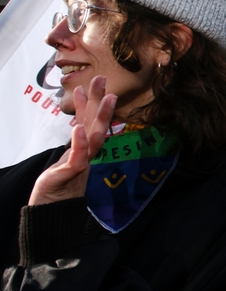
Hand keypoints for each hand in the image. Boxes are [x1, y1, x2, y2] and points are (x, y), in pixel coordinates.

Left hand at [28, 77, 116, 205]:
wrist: (54, 210)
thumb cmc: (60, 185)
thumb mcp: (66, 158)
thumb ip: (75, 142)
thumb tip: (79, 124)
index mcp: (84, 148)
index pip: (88, 121)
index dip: (90, 102)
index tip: (93, 83)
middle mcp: (86, 152)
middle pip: (96, 124)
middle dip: (99, 101)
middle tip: (103, 80)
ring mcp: (81, 162)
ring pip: (94, 136)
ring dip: (100, 116)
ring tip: (106, 97)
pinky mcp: (71, 173)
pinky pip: (78, 157)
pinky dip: (80, 143)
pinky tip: (78, 129)